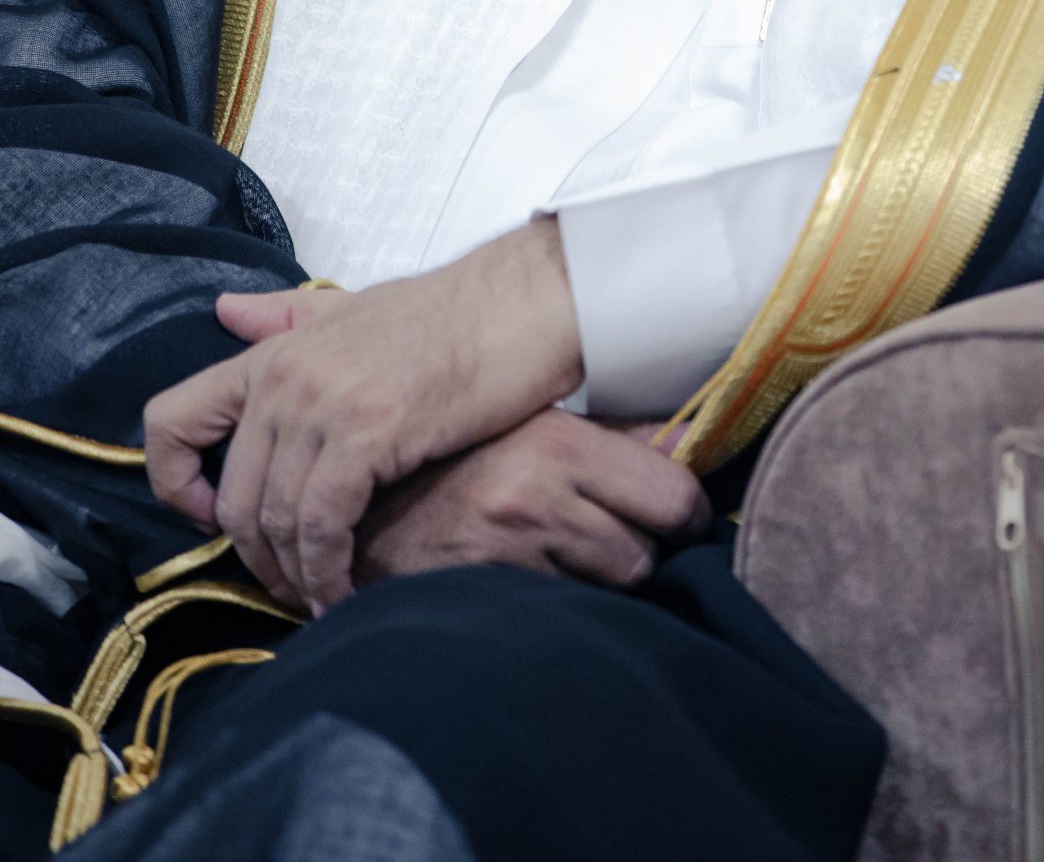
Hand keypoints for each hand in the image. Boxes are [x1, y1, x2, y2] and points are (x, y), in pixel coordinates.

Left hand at [143, 218, 580, 611]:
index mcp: (273, 350)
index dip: (172, 483)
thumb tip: (225, 311)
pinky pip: (322, 525)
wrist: (522, 304)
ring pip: (273, 520)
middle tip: (289, 584)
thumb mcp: (353, 310)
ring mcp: (321, 402)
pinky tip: (345, 592)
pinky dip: (327, 571)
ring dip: (294, 576)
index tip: (208, 519)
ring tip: (321, 598)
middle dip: (255, 557)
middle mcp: (283, 374)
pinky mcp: (366, 431)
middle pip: (231, 496)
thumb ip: (288, 319)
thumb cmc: (448, 315)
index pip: (170, 420)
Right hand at [356, 408, 709, 589]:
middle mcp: (539, 500)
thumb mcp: (532, 424)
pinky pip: (564, 618)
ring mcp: (511, 560)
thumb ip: (614, 435)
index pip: (673, 496)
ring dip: (603, 585)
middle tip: (616, 537)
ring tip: (568, 561)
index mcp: (559, 444)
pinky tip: (539, 591)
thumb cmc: (455, 458)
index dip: (684, 513)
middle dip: (641, 551)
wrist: (355, 508)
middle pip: (647, 553)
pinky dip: (564, 612)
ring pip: (611, 594)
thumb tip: (688, 442)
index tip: (677, 517)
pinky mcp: (488, 603)